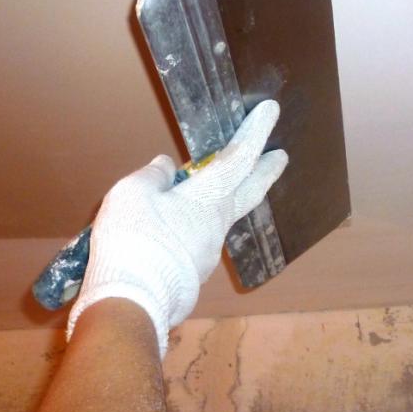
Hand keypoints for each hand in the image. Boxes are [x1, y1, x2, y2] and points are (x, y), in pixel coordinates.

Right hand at [67, 100, 286, 355]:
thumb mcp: (132, 193)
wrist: (131, 301)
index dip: (255, 132)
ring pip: (222, 217)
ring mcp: (208, 253)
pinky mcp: (192, 275)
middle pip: (249, 191)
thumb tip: (166, 167)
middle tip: (281, 156)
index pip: (237, 158)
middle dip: (266, 171)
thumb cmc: (133, 240)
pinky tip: (177, 230)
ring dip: (224, 201)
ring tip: (212, 191)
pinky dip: (194, 227)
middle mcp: (217, 224)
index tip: (271, 110)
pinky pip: (198, 241)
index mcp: (207, 199)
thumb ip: (152, 176)